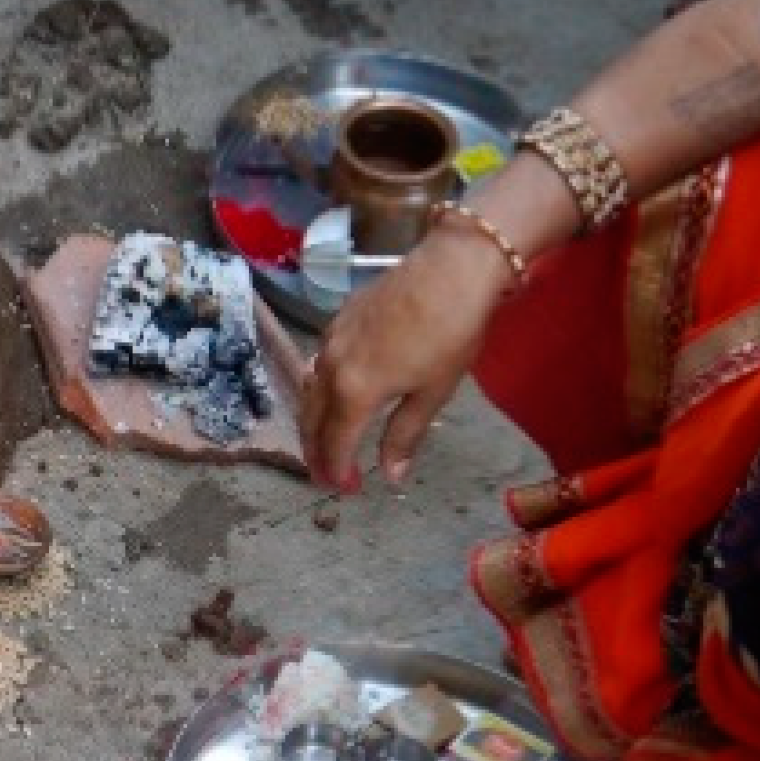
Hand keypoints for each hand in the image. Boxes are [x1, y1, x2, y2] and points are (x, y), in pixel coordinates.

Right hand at [297, 225, 512, 491]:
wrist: (450, 269)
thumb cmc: (450, 334)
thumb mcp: (432, 393)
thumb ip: (404, 437)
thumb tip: (390, 477)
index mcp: (354, 392)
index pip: (334, 444)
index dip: (337, 472)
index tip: (347, 491)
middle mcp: (330, 369)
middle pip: (311, 422)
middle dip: (317, 454)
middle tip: (328, 477)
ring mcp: (328, 341)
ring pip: (310, 394)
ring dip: (315, 425)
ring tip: (327, 443)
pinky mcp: (335, 322)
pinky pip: (317, 368)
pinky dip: (320, 394)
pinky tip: (336, 398)